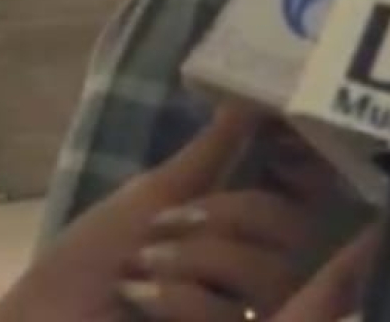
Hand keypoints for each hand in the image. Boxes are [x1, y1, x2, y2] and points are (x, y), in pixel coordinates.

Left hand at [0, 106, 312, 321]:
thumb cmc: (91, 264)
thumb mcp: (155, 195)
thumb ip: (212, 149)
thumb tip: (253, 90)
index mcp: (247, 235)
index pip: (298, 202)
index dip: (269, 186)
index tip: (219, 182)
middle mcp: (261, 274)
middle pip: (293, 233)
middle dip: (220, 222)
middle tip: (159, 230)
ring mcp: (250, 314)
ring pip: (270, 274)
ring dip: (193, 261)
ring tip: (141, 267)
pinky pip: (234, 313)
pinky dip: (178, 299)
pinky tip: (138, 300)